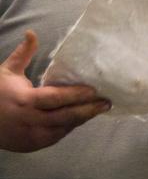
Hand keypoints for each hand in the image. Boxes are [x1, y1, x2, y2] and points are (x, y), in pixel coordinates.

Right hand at [0, 30, 110, 151]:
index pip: (55, 98)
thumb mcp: (7, 71)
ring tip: (99, 110)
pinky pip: (55, 137)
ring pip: (62, 129)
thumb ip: (24, 53)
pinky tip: (81, 119)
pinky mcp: (30, 145)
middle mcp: (27, 120)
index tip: (94, 90)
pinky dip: (69, 128)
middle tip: (106, 103)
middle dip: (88, 110)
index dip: (76, 95)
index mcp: (23, 100)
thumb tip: (32, 32)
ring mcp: (29, 135)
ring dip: (81, 120)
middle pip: (64, 117)